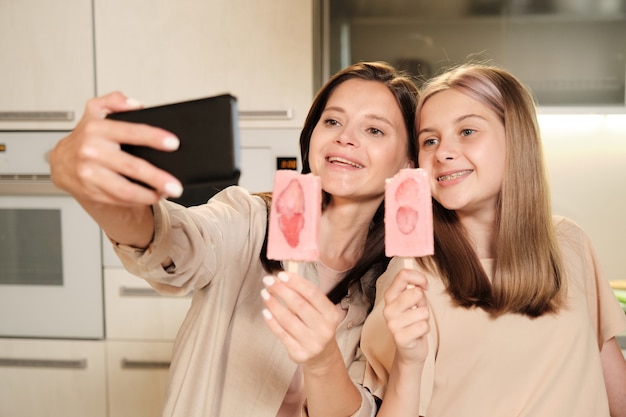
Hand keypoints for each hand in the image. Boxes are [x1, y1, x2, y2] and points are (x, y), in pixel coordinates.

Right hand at [49, 91, 182, 205]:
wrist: (59, 162)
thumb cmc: (83, 137)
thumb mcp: (94, 111)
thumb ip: (114, 101)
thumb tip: (136, 104)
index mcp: (98, 130)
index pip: (131, 132)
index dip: (154, 138)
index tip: (173, 143)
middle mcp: (93, 152)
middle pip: (132, 166)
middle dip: (158, 177)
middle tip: (175, 184)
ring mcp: (91, 174)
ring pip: (125, 189)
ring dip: (150, 194)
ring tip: (166, 193)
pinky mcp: (91, 191)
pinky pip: (119, 199)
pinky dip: (138, 200)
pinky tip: (151, 196)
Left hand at [261, 271, 342, 371]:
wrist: (322, 355)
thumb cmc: (317, 326)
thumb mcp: (319, 311)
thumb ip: (304, 295)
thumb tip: (282, 278)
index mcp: (331, 314)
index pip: (312, 293)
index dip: (296, 282)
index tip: (282, 274)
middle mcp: (324, 329)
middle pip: (298, 305)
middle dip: (281, 290)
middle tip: (268, 281)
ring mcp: (312, 343)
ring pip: (288, 319)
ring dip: (273, 304)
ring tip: (265, 294)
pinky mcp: (300, 353)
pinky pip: (282, 334)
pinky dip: (272, 322)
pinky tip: (266, 312)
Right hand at [382, 268, 429, 363]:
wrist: (410, 349)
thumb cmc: (413, 321)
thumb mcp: (414, 301)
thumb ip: (415, 288)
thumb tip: (421, 282)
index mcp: (390, 295)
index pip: (403, 275)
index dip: (419, 277)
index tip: (424, 285)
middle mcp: (388, 308)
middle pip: (416, 293)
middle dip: (424, 302)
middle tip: (419, 310)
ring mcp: (392, 324)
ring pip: (423, 311)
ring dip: (425, 318)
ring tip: (417, 323)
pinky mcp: (400, 338)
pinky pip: (423, 326)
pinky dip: (425, 329)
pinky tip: (417, 333)